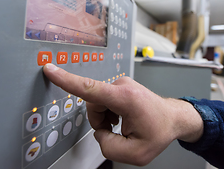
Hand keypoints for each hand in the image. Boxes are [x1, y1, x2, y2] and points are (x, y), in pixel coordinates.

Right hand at [43, 63, 202, 165]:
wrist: (172, 117)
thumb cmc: (159, 131)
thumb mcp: (137, 154)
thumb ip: (109, 147)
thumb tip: (99, 133)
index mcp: (125, 98)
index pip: (90, 88)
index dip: (66, 80)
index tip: (50, 69)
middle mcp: (122, 85)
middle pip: (92, 104)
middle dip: (99, 121)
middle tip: (116, 130)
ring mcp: (121, 83)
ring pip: (96, 103)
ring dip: (104, 118)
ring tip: (121, 124)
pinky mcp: (120, 85)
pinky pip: (103, 100)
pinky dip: (108, 112)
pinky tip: (122, 118)